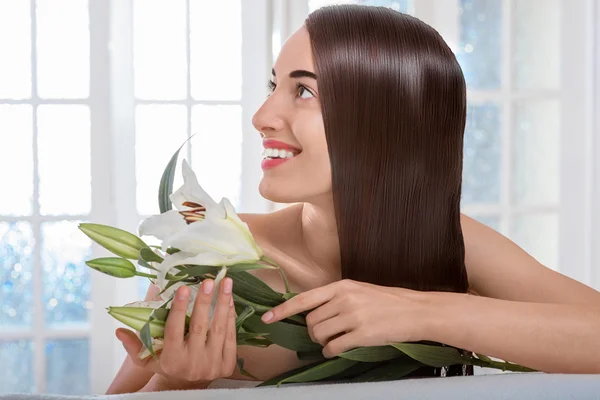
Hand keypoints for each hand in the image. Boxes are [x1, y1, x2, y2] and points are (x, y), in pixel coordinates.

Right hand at [116, 278, 237, 389]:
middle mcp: (193, 363)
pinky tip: (229, 300)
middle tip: (209, 281)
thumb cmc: (166, 365)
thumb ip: (133, 345)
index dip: (179, 308)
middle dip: (205, 302)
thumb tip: (119, 330)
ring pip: (219, 329)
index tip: (184, 288)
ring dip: (223, 303)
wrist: (188, 386)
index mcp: (171, 360)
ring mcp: (212, 364)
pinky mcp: (227, 365)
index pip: (175, 330)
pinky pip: (231, 337)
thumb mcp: (146, 359)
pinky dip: (231, 317)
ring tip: (226, 283)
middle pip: (200, 327)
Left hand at [261, 279, 431, 357]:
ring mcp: (353, 316)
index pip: (304, 298)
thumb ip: (336, 297)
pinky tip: (338, 349)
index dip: (283, 309)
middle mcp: (344, 299)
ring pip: (319, 334)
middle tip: (325, 333)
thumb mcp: (359, 290)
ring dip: (321, 342)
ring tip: (334, 341)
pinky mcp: (362, 334)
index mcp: (341, 286)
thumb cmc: (387, 300)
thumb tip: (312, 312)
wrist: (415, 311)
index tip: (267, 318)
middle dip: (312, 331)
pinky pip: (333, 347)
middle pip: (310, 321)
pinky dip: (331, 351)